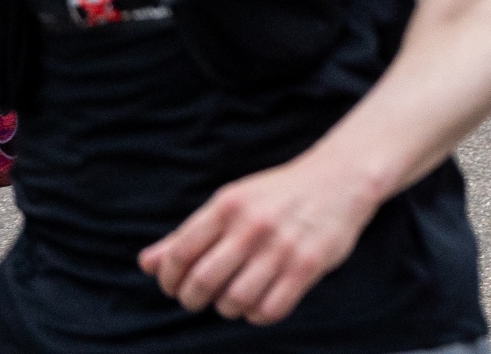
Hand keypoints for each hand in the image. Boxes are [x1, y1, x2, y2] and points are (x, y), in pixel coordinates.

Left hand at [139, 148, 374, 323]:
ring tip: (234, 298)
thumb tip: (146, 264)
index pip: (179, 255)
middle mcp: (252, 225)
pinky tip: (261, 301)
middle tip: (202, 298)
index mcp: (228, 205)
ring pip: (233, 301)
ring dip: (227, 308)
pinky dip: (258, 314)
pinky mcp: (308, 265)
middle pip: (201, 284)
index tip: (176, 286)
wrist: (343, 177)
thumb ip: (189, 233)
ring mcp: (282, 246)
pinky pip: (269, 310)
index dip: (169, 280)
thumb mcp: (232, 202)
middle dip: (193, 300)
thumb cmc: (279, 194)